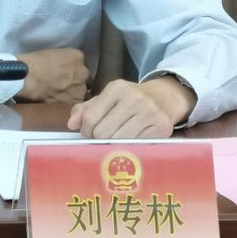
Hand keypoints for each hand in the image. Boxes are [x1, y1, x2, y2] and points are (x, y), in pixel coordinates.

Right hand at [15, 48, 89, 103]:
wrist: (27, 78)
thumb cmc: (34, 63)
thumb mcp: (54, 53)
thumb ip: (65, 60)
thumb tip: (65, 68)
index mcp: (78, 56)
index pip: (82, 64)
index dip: (74, 70)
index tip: (66, 73)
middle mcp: (84, 72)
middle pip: (85, 79)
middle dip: (77, 82)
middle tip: (64, 85)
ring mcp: (81, 88)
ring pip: (82, 92)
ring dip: (75, 93)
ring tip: (61, 95)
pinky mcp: (75, 102)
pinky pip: (77, 103)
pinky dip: (70, 103)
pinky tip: (60, 101)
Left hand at [66, 76, 196, 138]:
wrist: (165, 97)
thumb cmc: (131, 99)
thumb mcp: (108, 97)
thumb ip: (86, 109)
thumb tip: (70, 124)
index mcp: (116, 88)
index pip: (90, 118)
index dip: (85, 131)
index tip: (89, 135)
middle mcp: (133, 98)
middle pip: (102, 132)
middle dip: (98, 140)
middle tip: (102, 141)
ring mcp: (149, 113)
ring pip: (118, 141)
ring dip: (113, 147)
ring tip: (115, 143)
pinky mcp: (161, 127)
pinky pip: (136, 147)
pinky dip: (130, 149)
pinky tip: (130, 144)